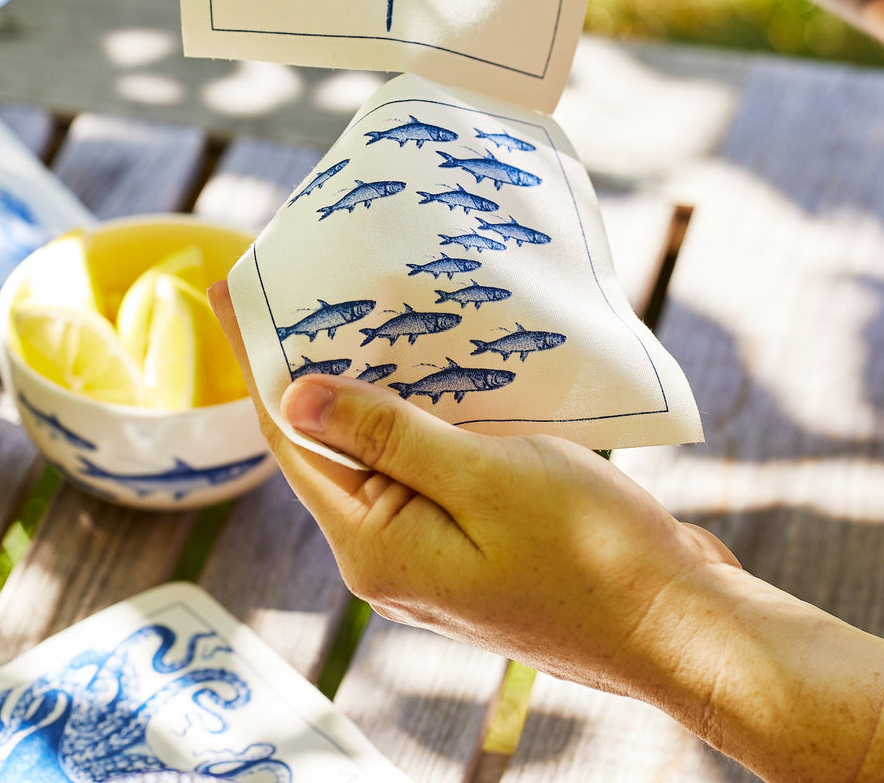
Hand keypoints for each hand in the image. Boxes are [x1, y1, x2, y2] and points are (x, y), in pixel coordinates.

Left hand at [209, 280, 883, 780]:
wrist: (679, 624)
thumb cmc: (589, 552)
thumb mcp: (481, 477)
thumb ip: (384, 435)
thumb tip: (293, 395)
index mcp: (374, 543)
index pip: (290, 437)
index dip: (259, 361)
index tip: (233, 293)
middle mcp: (387, 552)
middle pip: (326, 444)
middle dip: (309, 365)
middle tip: (296, 287)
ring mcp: (428, 550)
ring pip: (376, 452)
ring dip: (366, 387)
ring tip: (351, 311)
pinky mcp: (467, 540)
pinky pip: (420, 466)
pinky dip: (414, 415)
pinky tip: (423, 367)